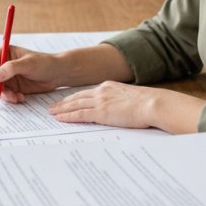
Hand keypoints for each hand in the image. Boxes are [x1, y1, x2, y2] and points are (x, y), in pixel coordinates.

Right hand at [0, 45, 63, 102]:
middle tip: (2, 94)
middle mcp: (3, 64)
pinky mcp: (13, 87)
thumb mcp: (28, 64)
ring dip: (3, 95)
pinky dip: (10, 98)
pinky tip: (20, 98)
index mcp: (5, 53)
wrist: (58, 74)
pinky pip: (5, 95)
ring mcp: (7, 77)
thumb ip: (11, 68)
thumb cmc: (45, 63)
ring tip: (15, 97)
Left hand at [47, 81, 161, 128]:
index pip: (87, 93)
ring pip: (75, 104)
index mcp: (109, 87)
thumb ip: (120, 102)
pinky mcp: (101, 112)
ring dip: (62, 109)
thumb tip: (118, 110)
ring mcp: (100, 101)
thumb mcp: (131, 99)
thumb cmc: (148, 104)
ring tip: (51, 113)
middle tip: (52, 106)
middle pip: (77, 97)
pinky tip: (60, 119)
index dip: (75, 97)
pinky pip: (80, 114)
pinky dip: (68, 116)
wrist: (153, 103)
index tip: (66, 100)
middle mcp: (102, 91)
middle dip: (63, 102)